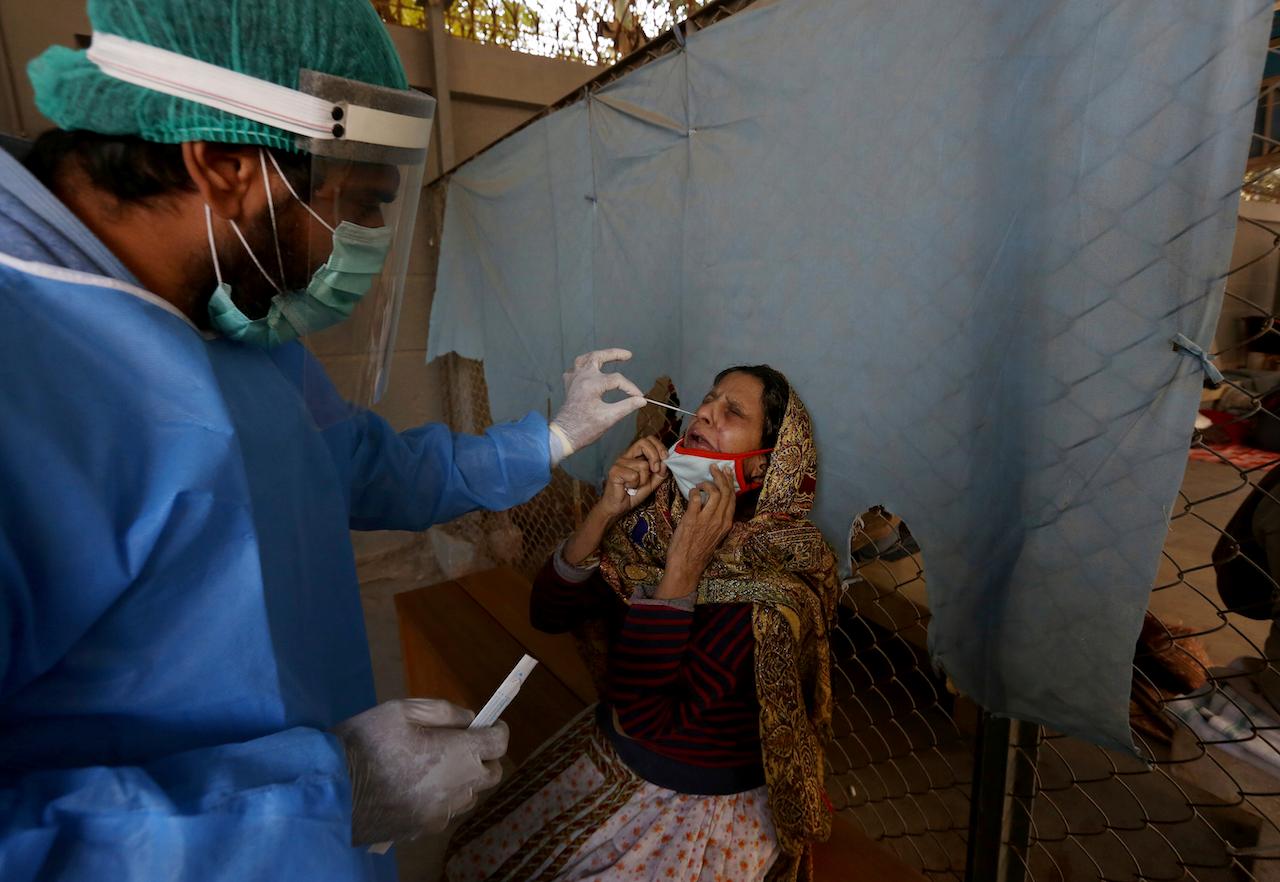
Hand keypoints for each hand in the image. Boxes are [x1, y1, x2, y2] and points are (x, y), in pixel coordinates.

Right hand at [333, 698, 507, 844]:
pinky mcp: (425, 828)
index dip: (497, 729)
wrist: (331, 789)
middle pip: (492, 773)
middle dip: (483, 756)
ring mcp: (442, 812)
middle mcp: (458, 787)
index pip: (499, 742)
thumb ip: (444, 712)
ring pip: (470, 795)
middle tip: (460, 743)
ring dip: (463, 778)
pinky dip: (442, 796)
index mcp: (458, 753)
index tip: (488, 723)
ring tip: (434, 765)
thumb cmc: (366, 742)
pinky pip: (446, 810)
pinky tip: (416, 786)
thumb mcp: (402, 710)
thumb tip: (470, 719)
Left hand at [549, 349, 645, 461]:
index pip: (617, 380)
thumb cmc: (585, 428)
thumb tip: (641, 400)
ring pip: (584, 359)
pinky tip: (590, 370)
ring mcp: (573, 380)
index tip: (639, 397)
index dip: (630, 388)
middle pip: (598, 357)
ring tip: (608, 356)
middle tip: (628, 355)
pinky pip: (575, 369)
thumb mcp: (609, 418)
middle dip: (614, 354)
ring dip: (597, 356)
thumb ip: (627, 406)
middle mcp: (581, 377)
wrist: (564, 436)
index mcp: (592, 384)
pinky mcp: (569, 386)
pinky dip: (584, 367)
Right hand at [597, 436, 668, 519]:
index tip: (665, 458)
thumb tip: (666, 462)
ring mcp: (619, 463)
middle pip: (643, 442)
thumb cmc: (633, 494)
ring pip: (642, 465)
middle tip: (655, 470)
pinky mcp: (614, 471)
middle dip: (655, 456)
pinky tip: (627, 488)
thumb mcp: (652, 483)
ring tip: (635, 486)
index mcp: (635, 456)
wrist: (618, 507)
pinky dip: (634, 485)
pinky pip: (633, 475)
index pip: (648, 440)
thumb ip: (660, 473)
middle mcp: (626, 456)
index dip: (659, 446)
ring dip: (644, 480)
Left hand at [658, 465, 736, 598]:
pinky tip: (692, 493)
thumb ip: (717, 520)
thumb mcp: (715, 536)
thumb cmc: (699, 552)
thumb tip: (714, 504)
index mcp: (727, 524)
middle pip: (725, 492)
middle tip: (714, 467)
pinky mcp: (692, 519)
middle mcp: (720, 520)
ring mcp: (706, 520)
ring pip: (714, 492)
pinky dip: (694, 491)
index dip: (730, 483)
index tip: (727, 472)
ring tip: (700, 484)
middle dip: (721, 476)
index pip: (733, 498)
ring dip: (706, 483)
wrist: (687, 566)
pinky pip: (696, 497)